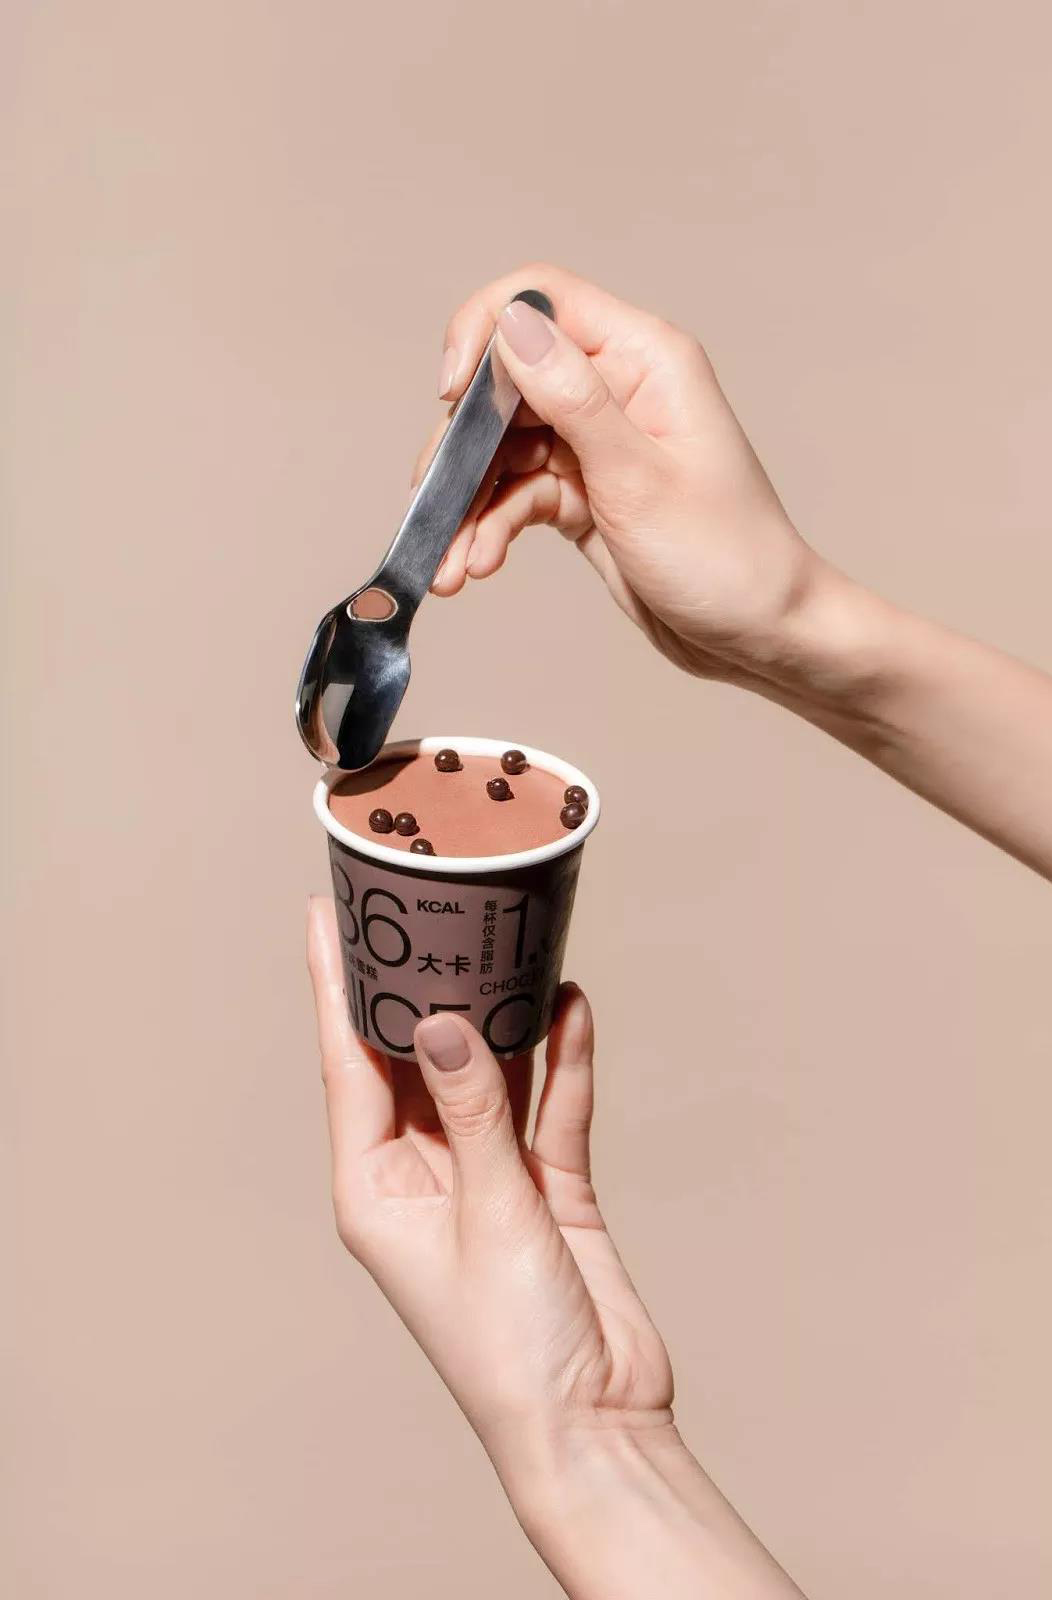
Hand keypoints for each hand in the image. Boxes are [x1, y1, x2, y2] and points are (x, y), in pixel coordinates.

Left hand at [307, 898, 803, 1597]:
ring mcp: (486, 1177)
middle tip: (426, 901)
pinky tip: (570, 1003)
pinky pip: (549, 1105)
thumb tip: (436, 1018)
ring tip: (504, 933)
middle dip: (422, 981)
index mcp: (374, 1186)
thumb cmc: (512, 1345)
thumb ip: (472, 1108)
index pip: (348, 1063)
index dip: (337, 984)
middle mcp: (422, 1172)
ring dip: (500, 1012)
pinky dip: (561, 1059)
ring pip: (488, 1070)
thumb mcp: (489, 1214)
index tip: (327, 911)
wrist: (597, 1422)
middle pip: (416, 1054)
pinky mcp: (546, 1186)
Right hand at [418, 263, 1051, 880]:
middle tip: (432, 504)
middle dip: (461, 446)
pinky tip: (476, 566)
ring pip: (501, 448)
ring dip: (466, 503)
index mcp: (644, 360)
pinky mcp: (584, 493)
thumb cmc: (726, 558)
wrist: (759, 635)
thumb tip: (512, 324)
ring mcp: (598, 443)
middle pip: (506, 384)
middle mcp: (617, 390)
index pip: (542, 302)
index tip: (450, 396)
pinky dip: (488, 528)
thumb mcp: (638, 479)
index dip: (483, 334)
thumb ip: (572, 397)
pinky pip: (515, 494)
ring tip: (450, 564)